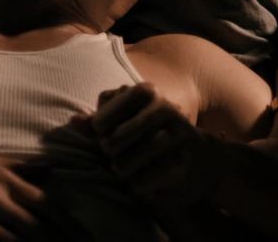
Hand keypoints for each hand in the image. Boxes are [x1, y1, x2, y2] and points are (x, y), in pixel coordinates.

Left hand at [88, 83, 224, 201]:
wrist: (204, 153)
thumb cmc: (155, 132)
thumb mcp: (130, 117)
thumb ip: (101, 119)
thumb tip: (73, 122)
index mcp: (146, 91)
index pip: (101, 120)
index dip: (99, 131)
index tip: (107, 133)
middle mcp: (163, 109)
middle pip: (111, 143)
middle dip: (109, 154)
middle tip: (116, 154)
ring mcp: (175, 136)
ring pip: (124, 165)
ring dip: (122, 171)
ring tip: (127, 168)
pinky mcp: (183, 163)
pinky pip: (141, 183)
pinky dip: (136, 186)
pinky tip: (142, 179)